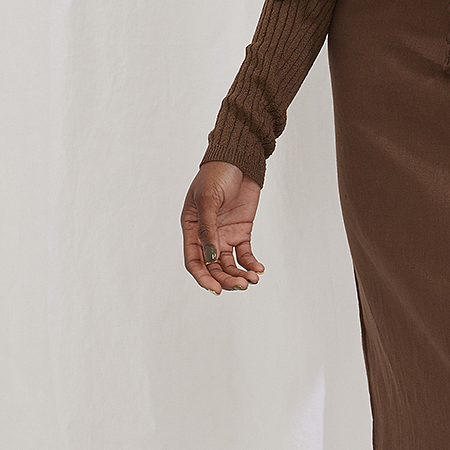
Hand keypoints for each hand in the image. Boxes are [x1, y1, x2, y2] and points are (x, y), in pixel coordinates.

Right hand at [181, 161, 264, 294]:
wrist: (238, 160)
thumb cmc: (216, 174)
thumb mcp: (208, 199)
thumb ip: (208, 229)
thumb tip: (211, 257)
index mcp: (191, 228)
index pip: (194, 261)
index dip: (203, 277)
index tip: (216, 289)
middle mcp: (206, 236)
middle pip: (213, 267)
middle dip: (226, 279)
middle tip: (241, 285)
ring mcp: (224, 235)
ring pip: (229, 264)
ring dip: (239, 274)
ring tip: (253, 279)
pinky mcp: (241, 231)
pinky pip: (245, 254)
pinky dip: (251, 263)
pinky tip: (258, 269)